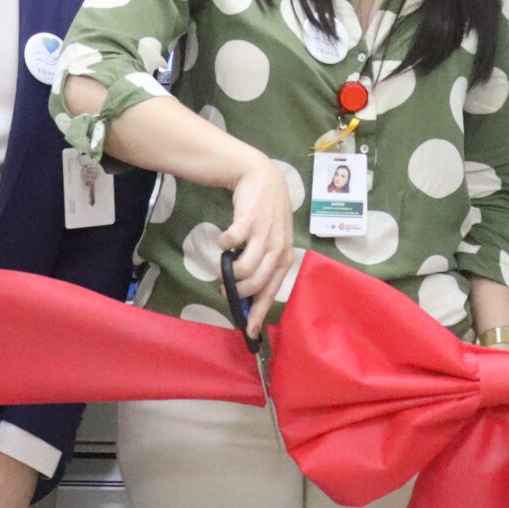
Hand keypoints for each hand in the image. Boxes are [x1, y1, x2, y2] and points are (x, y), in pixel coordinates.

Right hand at [220, 157, 295, 337]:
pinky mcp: (249, 220)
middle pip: (256, 284)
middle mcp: (278, 248)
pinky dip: (223, 245)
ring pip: (244, 269)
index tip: (249, 331)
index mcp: (285, 257)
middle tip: (224, 289)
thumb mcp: (271, 241)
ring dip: (229, 273)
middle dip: (237, 292)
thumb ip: (263, 265)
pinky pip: (232, 242)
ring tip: (223, 267)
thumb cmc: (267, 214)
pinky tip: (223, 241)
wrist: (262, 177)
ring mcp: (264, 234)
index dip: (259, 312)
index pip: (272, 292)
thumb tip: (246, 294)